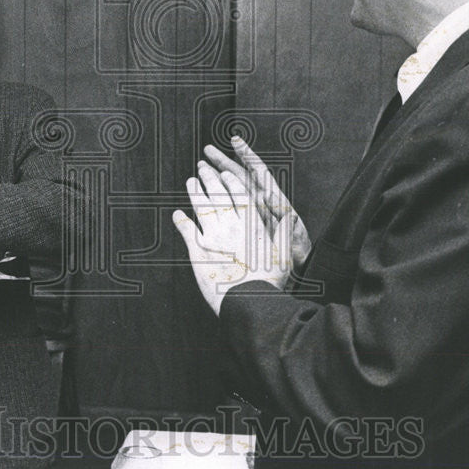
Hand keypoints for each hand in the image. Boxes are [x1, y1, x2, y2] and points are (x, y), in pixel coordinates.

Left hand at [172, 163, 293, 315]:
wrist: (247, 302)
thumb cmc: (268, 281)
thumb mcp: (283, 255)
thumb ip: (284, 232)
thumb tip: (291, 217)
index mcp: (251, 225)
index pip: (239, 195)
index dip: (231, 181)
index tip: (225, 173)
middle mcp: (231, 226)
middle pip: (218, 195)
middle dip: (209, 178)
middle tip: (202, 167)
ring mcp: (213, 236)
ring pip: (201, 207)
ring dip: (194, 192)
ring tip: (190, 182)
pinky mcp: (198, 251)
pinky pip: (187, 230)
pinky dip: (181, 221)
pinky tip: (177, 214)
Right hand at [202, 135, 311, 270]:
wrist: (291, 265)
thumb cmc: (295, 250)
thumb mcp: (292, 238)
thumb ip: (286, 223)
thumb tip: (280, 206)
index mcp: (273, 201)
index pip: (258, 172)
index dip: (247, 155)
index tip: (236, 141)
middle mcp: (260, 202)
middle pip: (239, 176)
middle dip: (224, 162)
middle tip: (208, 151)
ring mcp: (250, 211)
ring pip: (230, 189)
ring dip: (216, 176)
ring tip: (201, 166)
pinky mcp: (242, 222)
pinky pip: (226, 206)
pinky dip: (215, 198)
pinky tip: (202, 193)